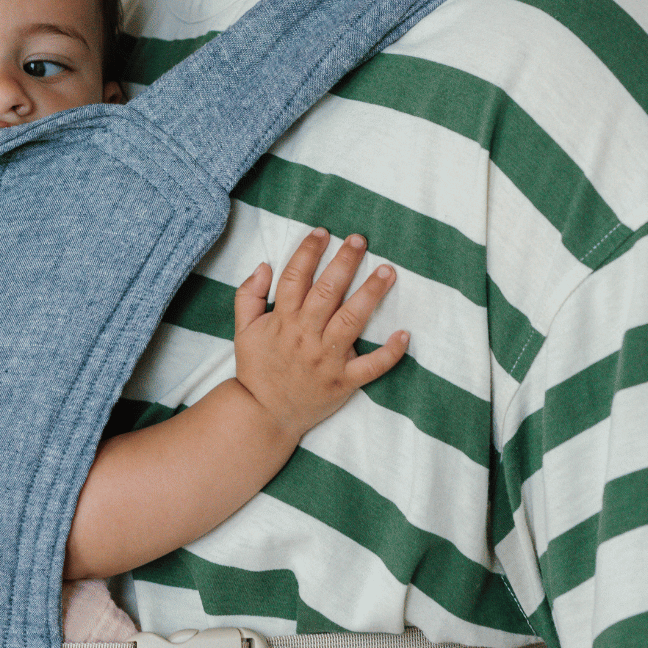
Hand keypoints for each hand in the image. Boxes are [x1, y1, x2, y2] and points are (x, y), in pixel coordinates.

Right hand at [231, 228, 408, 440]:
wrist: (263, 415)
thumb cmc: (257, 370)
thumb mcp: (243, 331)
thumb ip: (248, 295)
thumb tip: (264, 265)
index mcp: (283, 321)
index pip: (295, 277)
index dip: (308, 251)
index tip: (323, 232)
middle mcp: (306, 336)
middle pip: (327, 292)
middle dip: (345, 262)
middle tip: (360, 240)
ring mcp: (327, 359)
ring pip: (351, 320)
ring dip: (371, 294)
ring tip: (388, 271)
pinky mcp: (344, 382)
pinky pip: (371, 367)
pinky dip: (390, 353)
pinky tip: (404, 334)